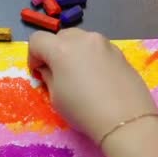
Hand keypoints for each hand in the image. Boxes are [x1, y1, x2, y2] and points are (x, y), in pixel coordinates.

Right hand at [28, 28, 157, 142]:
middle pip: (61, 36)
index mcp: (61, 49)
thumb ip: (49, 78)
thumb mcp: (56, 98)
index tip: (38, 73)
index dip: (33, 57)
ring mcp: (104, 44)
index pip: (37, 40)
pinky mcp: (120, 53)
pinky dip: (92, 58)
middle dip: (55, 52)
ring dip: (75, 53)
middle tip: (58, 74)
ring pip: (82, 40)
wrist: (125, 120)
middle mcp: (83, 39)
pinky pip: (98, 49)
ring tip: (80, 77)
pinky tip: (98, 80)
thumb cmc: (83, 111)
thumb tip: (49, 69)